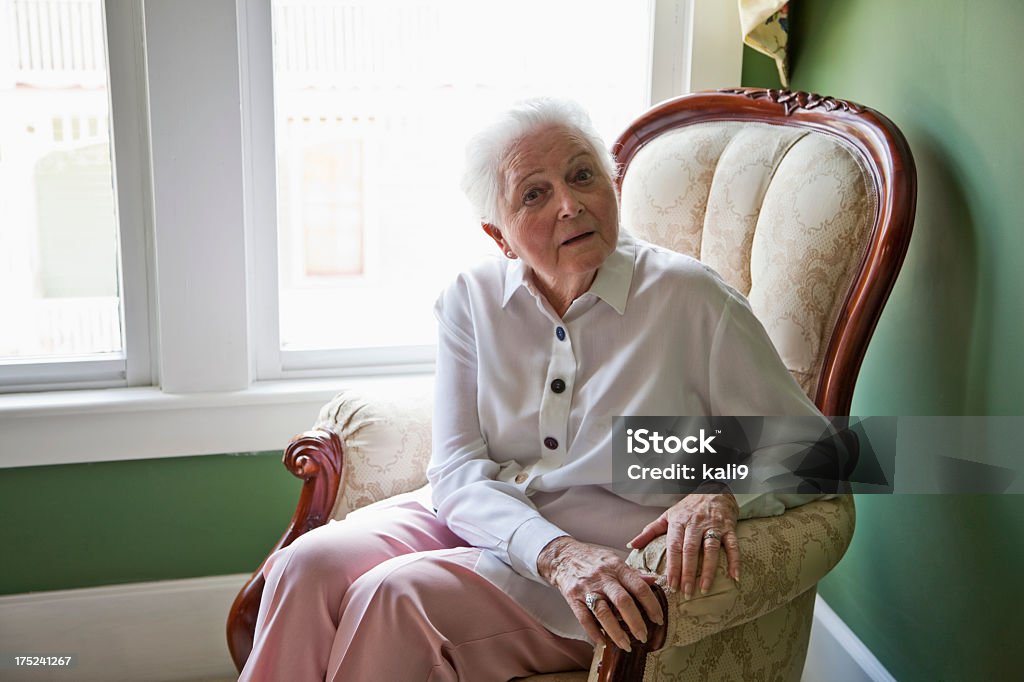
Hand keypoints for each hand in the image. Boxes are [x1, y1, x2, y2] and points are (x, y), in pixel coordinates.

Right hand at [537, 536, 663, 651]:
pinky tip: (603, 642)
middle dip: (636, 622)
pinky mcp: (574, 598)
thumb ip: (633, 573)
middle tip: (644, 636)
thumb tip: (653, 581)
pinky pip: (584, 618)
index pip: (639, 586)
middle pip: (623, 602)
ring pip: (603, 613)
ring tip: (626, 645)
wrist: (562, 556)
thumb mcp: (614, 560)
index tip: (659, 619)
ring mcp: (587, 588)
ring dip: (616, 632)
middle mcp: (603, 577)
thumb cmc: (592, 559)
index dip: (651, 604)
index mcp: (617, 567)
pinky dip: (594, 632)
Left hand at [628, 490, 739, 598]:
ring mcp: (713, 526)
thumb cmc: (688, 506)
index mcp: (679, 522)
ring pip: (711, 550)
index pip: (674, 547)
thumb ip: (649, 531)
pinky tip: (734, 577)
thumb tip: (631, 545)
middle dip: (688, 573)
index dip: (673, 566)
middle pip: (691, 550)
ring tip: (704, 589)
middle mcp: (696, 524)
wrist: (714, 489)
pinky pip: (733, 545)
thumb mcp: (667, 515)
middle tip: (685, 593)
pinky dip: (735, 561)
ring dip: (708, 571)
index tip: (670, 584)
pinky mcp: (729, 527)